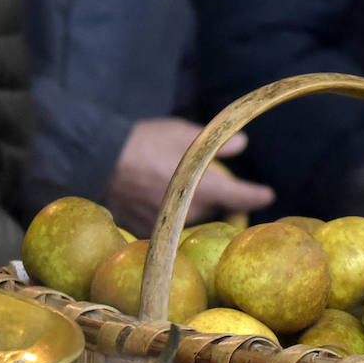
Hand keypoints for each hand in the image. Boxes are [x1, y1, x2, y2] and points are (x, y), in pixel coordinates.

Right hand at [105, 117, 273, 235]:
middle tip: (222, 186)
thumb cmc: (144, 142)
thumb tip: (242, 145)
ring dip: (199, 206)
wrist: (97, 159)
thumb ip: (216, 143)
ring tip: (192, 189)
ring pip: (194, 217)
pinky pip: (170, 223)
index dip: (256, 195)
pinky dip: (174, 213)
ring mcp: (167, 223)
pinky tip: (167, 199)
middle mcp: (188, 210)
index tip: (267, 195)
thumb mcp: (183, 133)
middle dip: (223, 200)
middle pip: (217, 210)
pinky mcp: (147, 229)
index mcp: (203, 187)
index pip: (239, 196)